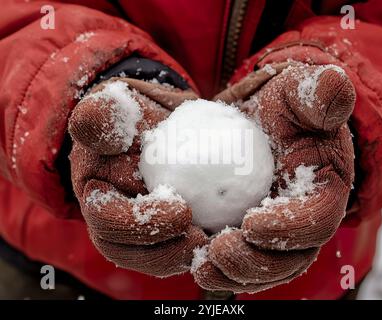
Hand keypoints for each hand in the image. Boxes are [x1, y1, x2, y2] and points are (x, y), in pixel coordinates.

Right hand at [69, 77, 207, 276]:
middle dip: (166, 250)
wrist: (153, 127)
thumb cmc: (134, 118)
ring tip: (214, 242)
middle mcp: (112, 221)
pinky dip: (197, 253)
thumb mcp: (116, 107)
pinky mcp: (160, 236)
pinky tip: (222, 240)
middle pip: (130, 252)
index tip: (182, 209)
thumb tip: (95, 124)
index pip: (107, 219)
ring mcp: (136, 233)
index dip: (139, 223)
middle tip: (203, 236)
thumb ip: (101, 115)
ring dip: (183, 257)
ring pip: (153, 260)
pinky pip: (175, 253)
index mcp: (97, 195)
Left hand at [192, 62, 354, 292]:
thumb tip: (334, 87)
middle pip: (290, 257)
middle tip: (219, 250)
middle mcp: (303, 219)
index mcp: (323, 190)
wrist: (259, 119)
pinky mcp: (250, 234)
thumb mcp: (296, 92)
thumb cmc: (280, 106)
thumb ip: (316, 94)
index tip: (251, 222)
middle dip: (256, 262)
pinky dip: (220, 268)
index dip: (289, 228)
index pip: (317, 219)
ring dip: (234, 273)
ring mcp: (277, 231)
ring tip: (202, 265)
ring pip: (264, 267)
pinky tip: (194, 262)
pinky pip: (240, 261)